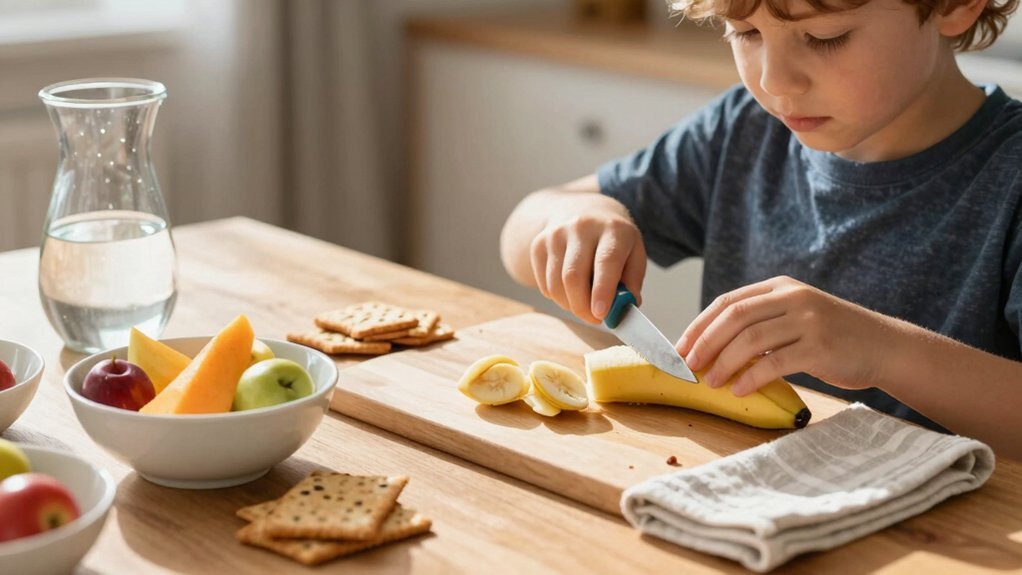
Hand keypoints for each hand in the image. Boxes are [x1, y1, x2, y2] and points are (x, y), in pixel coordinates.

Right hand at [530, 212, 646, 323]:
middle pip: (574, 276)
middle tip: (594, 319)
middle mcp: (582, 227)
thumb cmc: (614, 241)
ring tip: (584, 305)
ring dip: (570, 305)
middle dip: (582, 307)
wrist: (584, 211)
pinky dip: (557, 297)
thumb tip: (623, 309)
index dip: (602, 290)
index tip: (601, 314)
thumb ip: (632, 282)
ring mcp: (556, 234)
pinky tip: (570, 291)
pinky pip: (544, 284)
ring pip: (556, 284)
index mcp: (613, 229)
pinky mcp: (539, 244)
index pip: (606, 261)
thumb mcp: (634, 254)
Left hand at [676, 276, 896, 394]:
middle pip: (734, 317)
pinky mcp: (820, 347)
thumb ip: (761, 323)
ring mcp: (808, 321)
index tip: (679, 348)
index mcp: (780, 287)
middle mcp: (792, 298)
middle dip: (705, 343)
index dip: (699, 325)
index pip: (728, 302)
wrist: (884, 346)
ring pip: (751, 339)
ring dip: (724, 362)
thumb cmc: (832, 337)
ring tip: (710, 382)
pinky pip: (775, 362)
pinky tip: (739, 390)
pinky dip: (752, 377)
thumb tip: (711, 349)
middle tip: (687, 366)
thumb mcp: (796, 316)